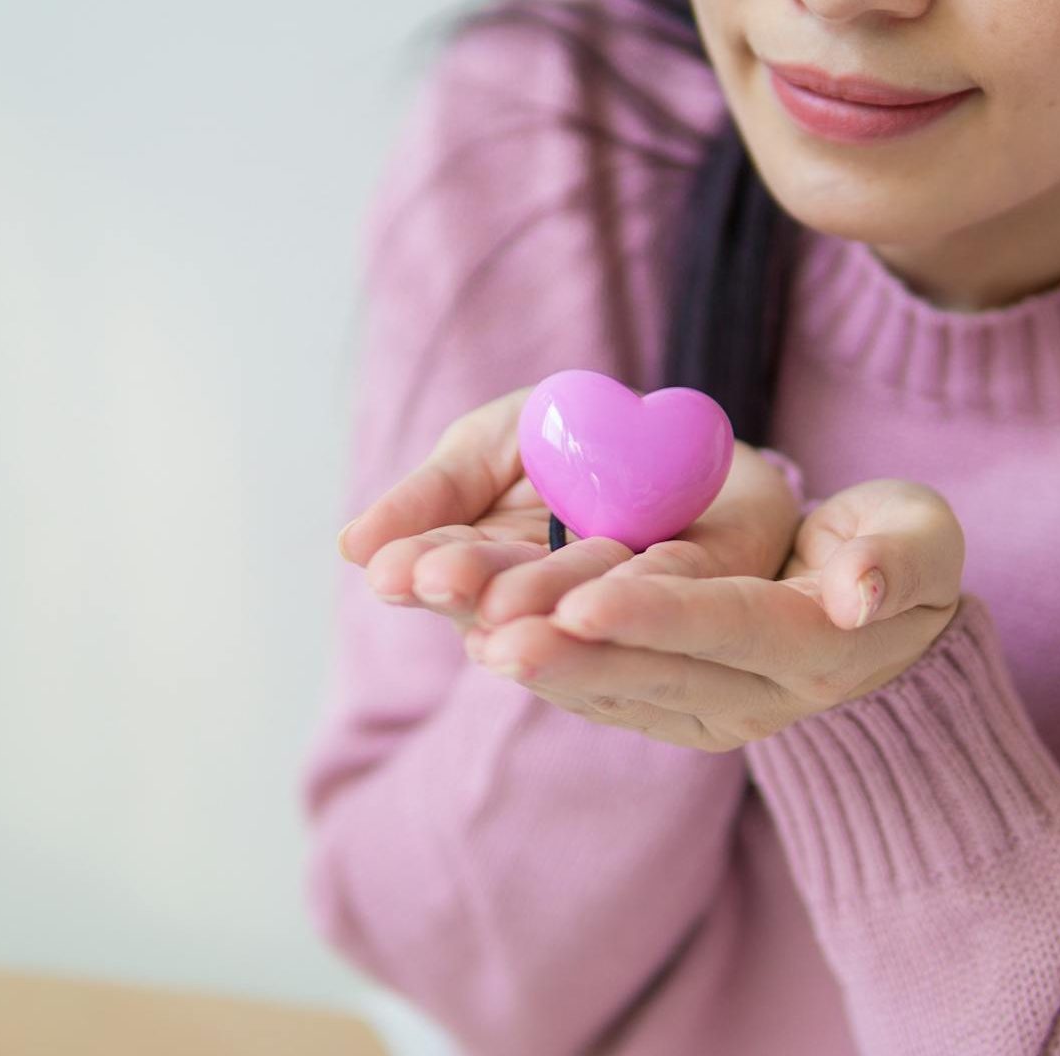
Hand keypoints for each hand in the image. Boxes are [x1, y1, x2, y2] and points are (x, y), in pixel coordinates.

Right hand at [336, 385, 802, 637]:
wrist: (690, 437)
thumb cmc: (576, 441)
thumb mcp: (495, 444)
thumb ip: (435, 492)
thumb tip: (350, 547)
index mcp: (496, 573)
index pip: (451, 576)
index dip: (422, 572)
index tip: (390, 571)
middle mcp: (556, 604)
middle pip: (511, 602)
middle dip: (476, 588)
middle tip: (439, 580)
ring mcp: (629, 607)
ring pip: (585, 610)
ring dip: (546, 607)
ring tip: (506, 613)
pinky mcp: (709, 586)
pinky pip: (675, 588)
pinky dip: (641, 594)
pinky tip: (606, 600)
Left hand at [466, 478, 965, 751]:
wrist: (879, 629)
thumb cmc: (900, 555)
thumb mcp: (921, 540)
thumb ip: (899, 558)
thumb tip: (859, 592)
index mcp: (811, 648)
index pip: (729, 628)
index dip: (657, 614)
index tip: (583, 597)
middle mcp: (753, 699)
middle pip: (649, 671)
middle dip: (566, 650)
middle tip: (487, 627)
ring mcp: (703, 714)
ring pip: (607, 687)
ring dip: (532, 660)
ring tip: (461, 629)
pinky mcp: (665, 711)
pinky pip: (593, 690)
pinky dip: (535, 661)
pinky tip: (472, 631)